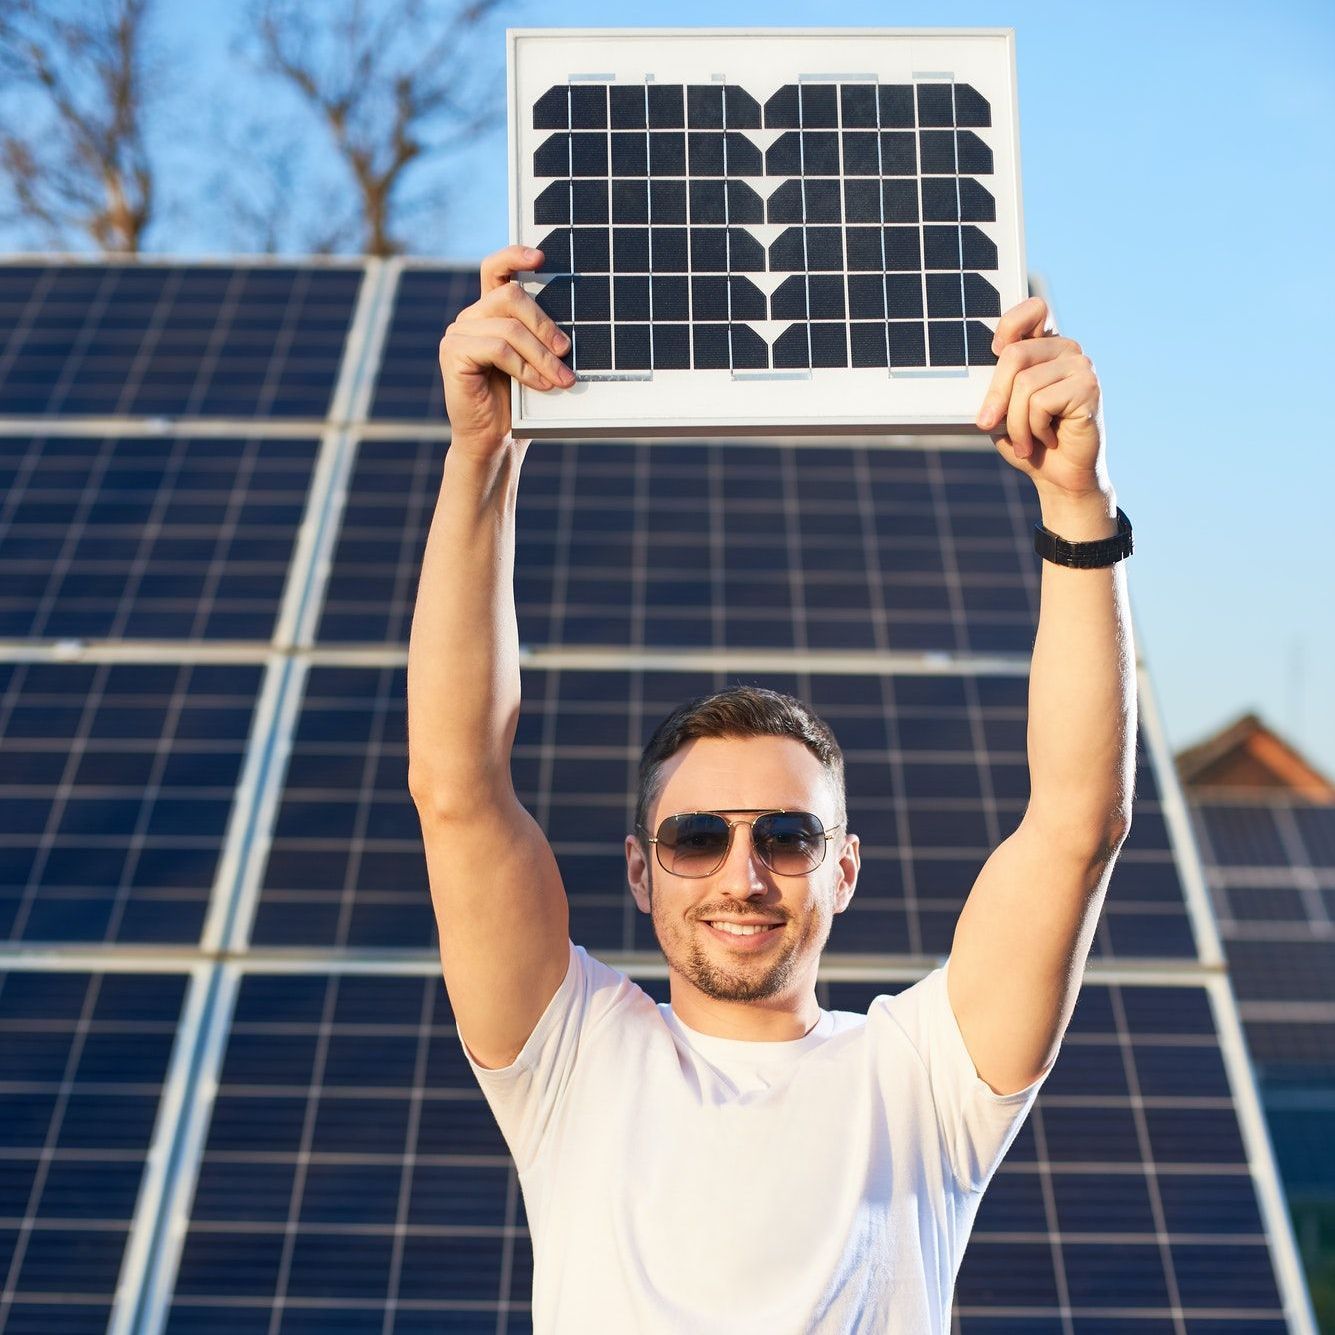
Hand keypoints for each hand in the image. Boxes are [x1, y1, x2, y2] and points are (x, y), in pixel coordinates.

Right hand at [439, 244, 574, 454]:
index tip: (541, 257)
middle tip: (567, 351)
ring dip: (541, 355)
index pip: (496, 269)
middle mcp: (470, 317)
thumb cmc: (518, 404)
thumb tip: (573, 326)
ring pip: (508, 327)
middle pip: (510, 296)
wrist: (494, 442)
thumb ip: (541, 337)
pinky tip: (539, 384)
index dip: (514, 255)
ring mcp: (458, 333)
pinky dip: (524, 368)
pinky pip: (497, 348)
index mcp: (489, 312)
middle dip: (545, 324)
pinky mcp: (453, 353)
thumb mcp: (535, 363)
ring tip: (562, 379)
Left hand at [974, 296, 1109, 497]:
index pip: (1032, 310)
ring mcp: (1081, 366)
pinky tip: (1047, 438)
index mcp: (1045, 347)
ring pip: (1025, 384)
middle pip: (1014, 356)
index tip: (994, 351)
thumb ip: (993, 385)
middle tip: (988, 424)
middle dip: (995, 396)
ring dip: (1015, 422)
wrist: (1060, 478)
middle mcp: (1066, 349)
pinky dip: (1033, 428)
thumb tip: (975, 372)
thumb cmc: (1029, 441)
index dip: (1009, 325)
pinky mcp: (1088, 387)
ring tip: (1024, 441)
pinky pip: (1041, 402)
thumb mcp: (1001, 409)